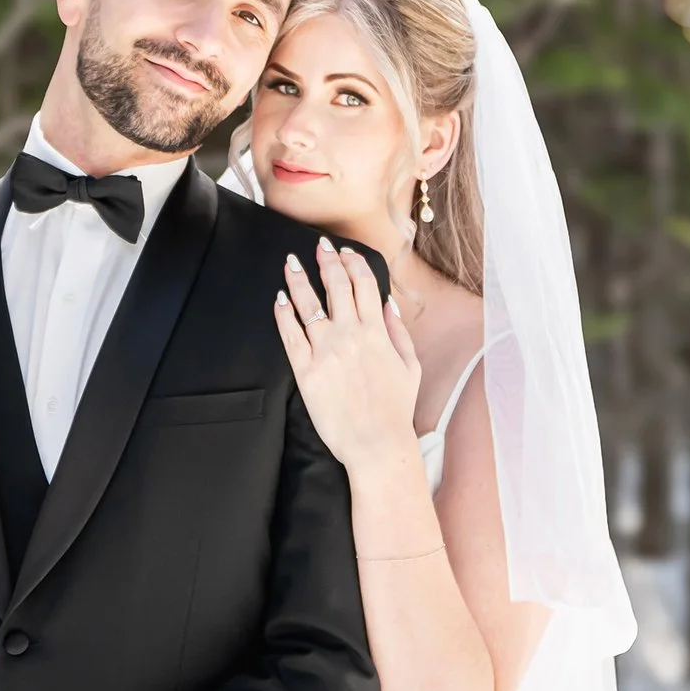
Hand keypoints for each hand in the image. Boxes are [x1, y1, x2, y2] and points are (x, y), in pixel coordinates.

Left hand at [273, 238, 421, 467]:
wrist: (376, 444)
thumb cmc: (395, 408)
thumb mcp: (409, 365)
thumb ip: (398, 330)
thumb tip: (387, 302)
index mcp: (377, 331)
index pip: (363, 283)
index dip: (352, 261)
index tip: (344, 250)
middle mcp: (350, 335)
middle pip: (335, 286)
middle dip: (326, 260)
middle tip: (318, 246)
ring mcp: (325, 352)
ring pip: (308, 305)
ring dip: (298, 279)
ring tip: (291, 263)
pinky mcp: (306, 372)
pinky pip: (290, 336)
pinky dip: (283, 314)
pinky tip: (279, 300)